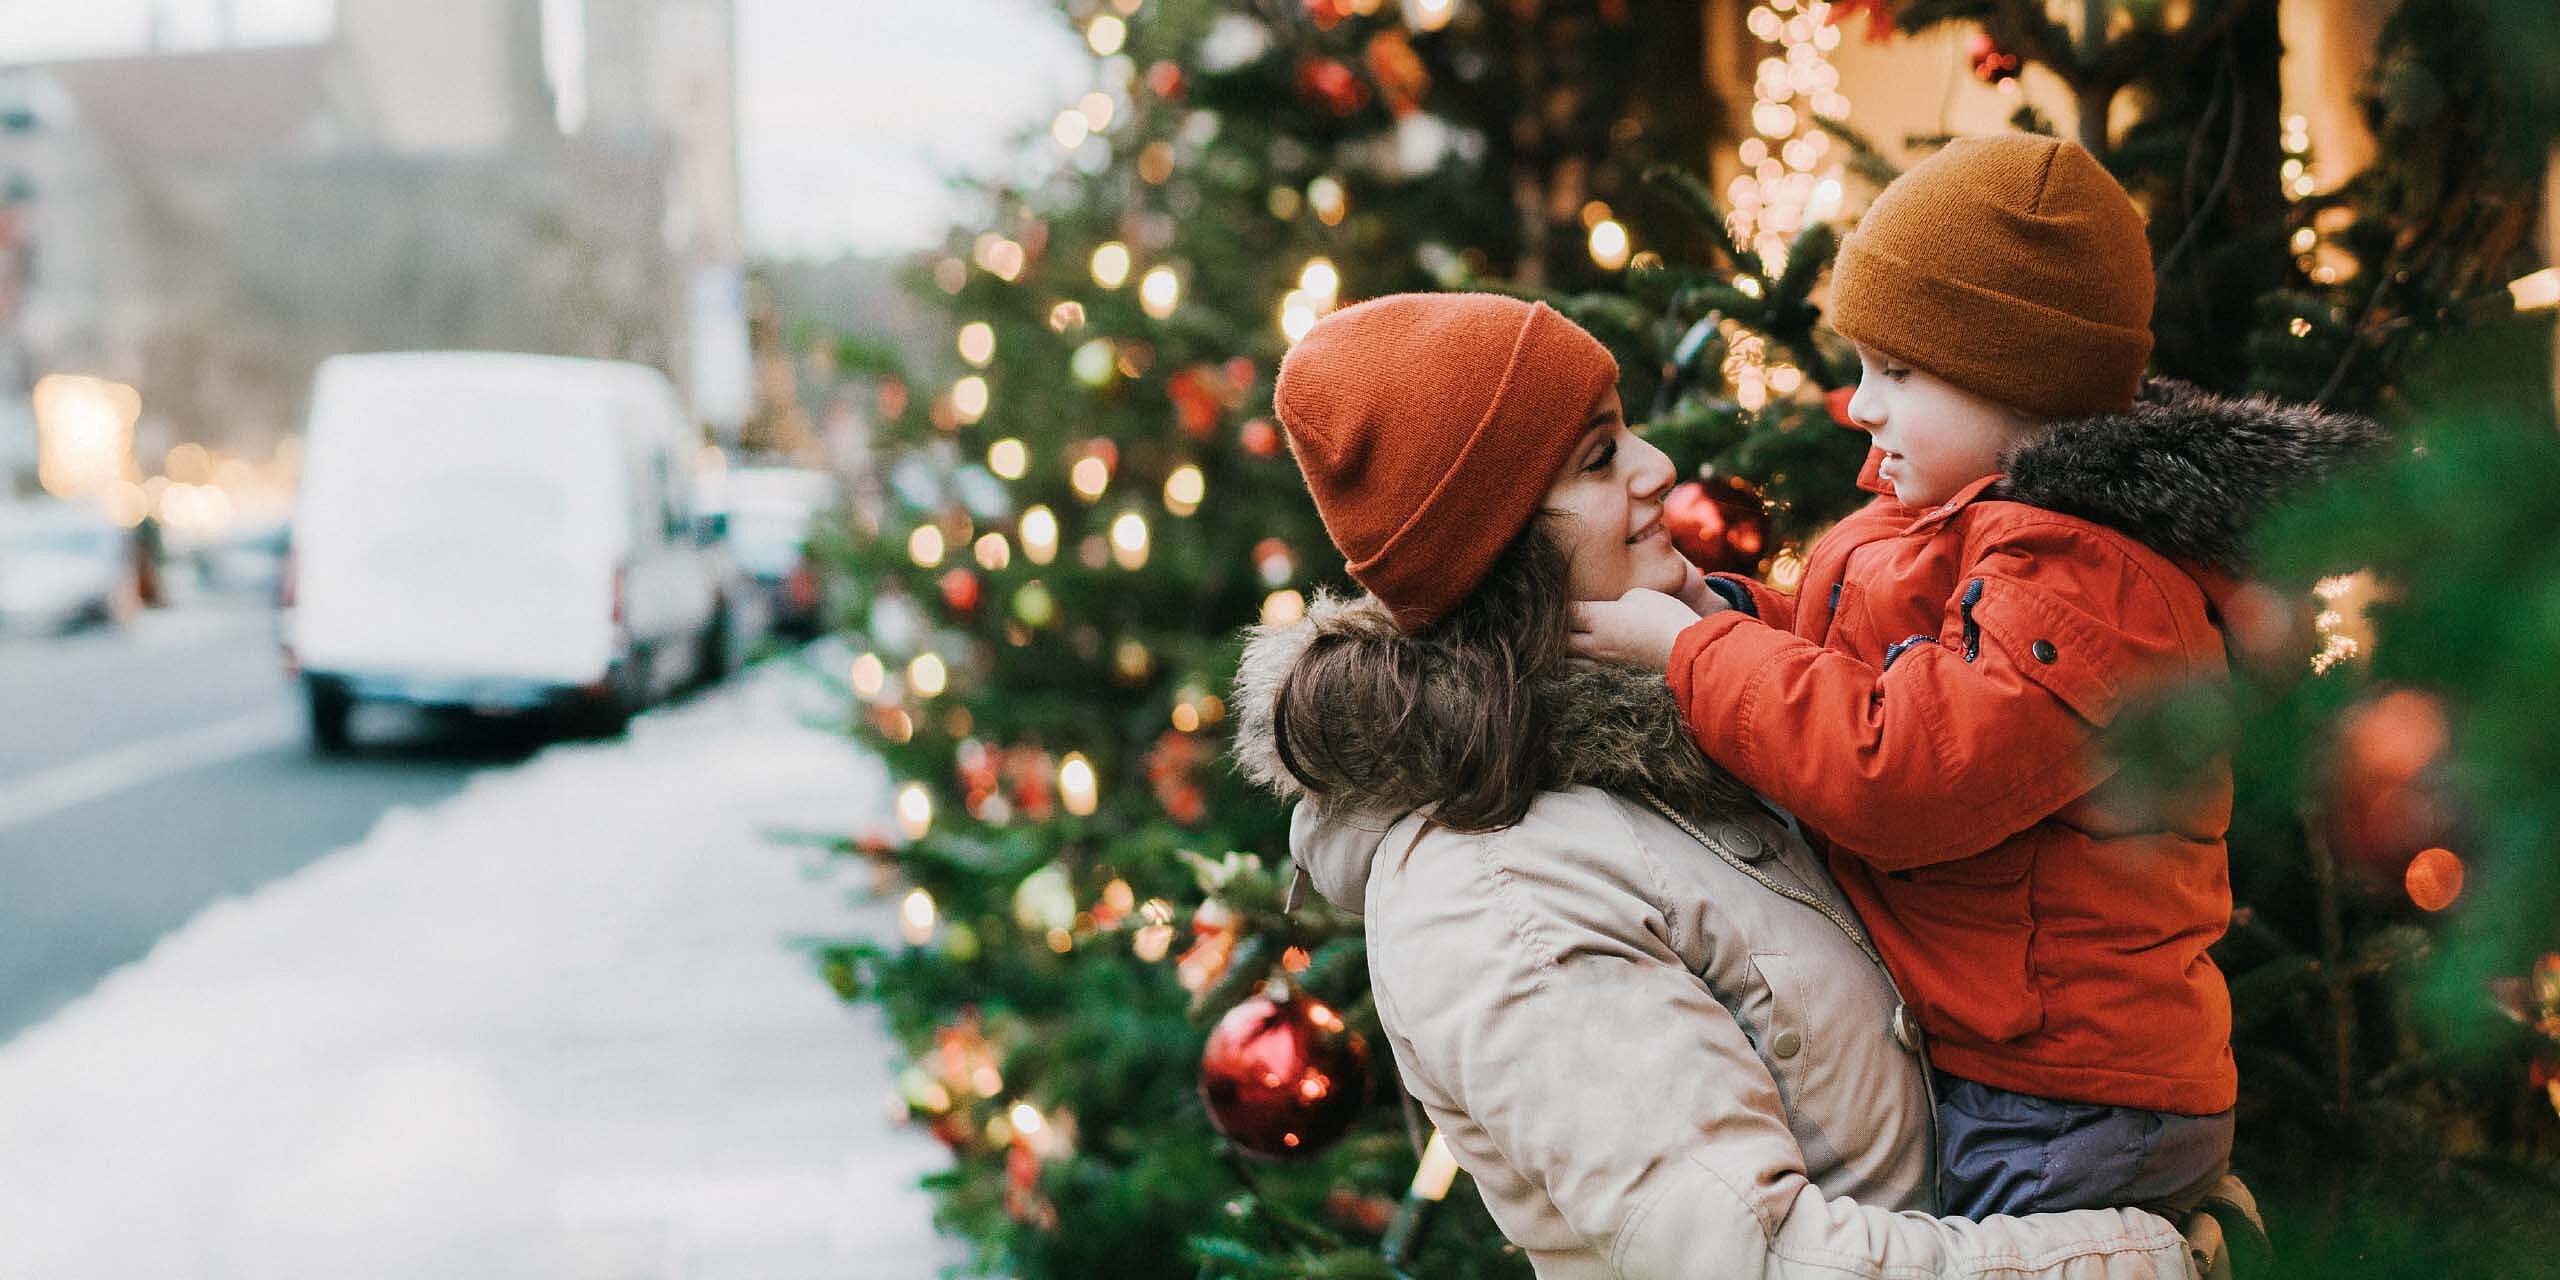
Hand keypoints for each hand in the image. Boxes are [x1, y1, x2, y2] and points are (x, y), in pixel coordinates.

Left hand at [1567, 587, 1720, 670]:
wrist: (1692, 656)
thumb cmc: (1668, 620)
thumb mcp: (1640, 596)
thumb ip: (1614, 601)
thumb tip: (1606, 609)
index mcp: (1599, 619)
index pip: (1562, 611)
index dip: (1556, 605)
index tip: (1556, 600)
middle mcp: (1594, 644)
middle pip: (1555, 640)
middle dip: (1552, 631)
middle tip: (1553, 622)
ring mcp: (1602, 666)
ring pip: (1565, 661)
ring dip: (1561, 652)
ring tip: (1561, 642)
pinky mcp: (1611, 681)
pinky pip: (1581, 675)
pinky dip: (1574, 668)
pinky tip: (1578, 662)